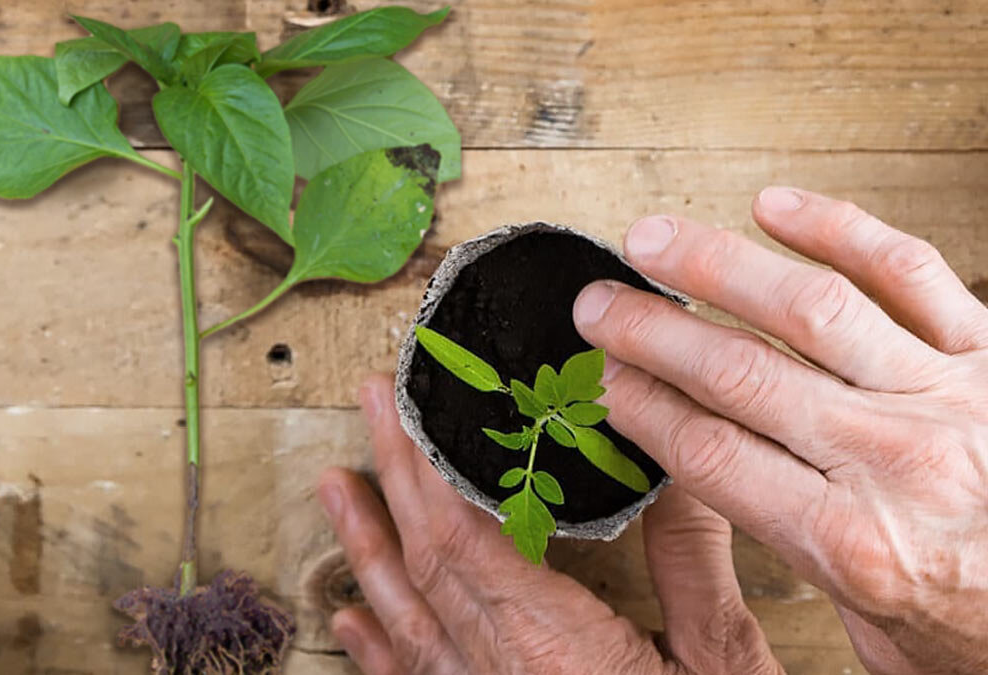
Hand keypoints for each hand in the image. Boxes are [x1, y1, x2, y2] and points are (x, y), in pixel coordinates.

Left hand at [316, 375, 783, 674]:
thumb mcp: (724, 663)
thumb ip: (691, 565)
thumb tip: (674, 470)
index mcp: (552, 653)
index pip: (464, 539)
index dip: (426, 468)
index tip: (406, 410)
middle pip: (428, 564)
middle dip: (394, 481)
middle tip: (369, 411)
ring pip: (409, 620)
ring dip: (368, 550)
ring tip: (336, 490)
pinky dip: (379, 649)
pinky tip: (354, 620)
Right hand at [571, 187, 987, 674]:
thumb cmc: (973, 624)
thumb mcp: (861, 616)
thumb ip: (788, 533)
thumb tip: (701, 455)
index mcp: (853, 541)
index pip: (710, 452)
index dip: (642, 405)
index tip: (602, 376)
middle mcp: (895, 459)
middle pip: (740, 375)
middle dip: (651, 332)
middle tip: (599, 305)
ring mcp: (945, 396)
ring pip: (811, 309)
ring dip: (718, 266)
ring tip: (656, 240)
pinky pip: (909, 272)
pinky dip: (840, 230)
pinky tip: (778, 207)